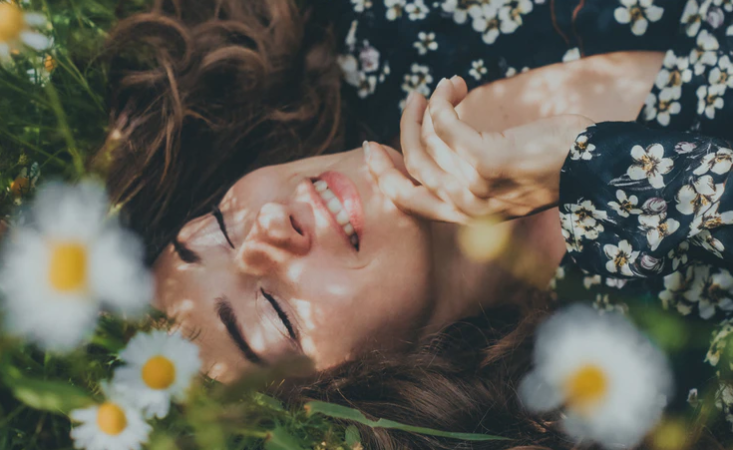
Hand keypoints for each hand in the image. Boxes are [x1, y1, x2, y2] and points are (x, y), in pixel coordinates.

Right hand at [366, 76, 593, 222]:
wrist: (594, 165)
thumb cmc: (551, 165)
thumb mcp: (502, 178)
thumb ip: (468, 172)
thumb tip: (434, 141)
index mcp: (466, 216)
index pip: (409, 200)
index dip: (384, 175)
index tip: (372, 148)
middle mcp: (465, 208)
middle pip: (412, 165)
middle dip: (403, 129)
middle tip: (413, 100)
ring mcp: (475, 187)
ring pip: (427, 142)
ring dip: (429, 107)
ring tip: (447, 87)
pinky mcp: (486, 161)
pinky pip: (445, 125)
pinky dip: (443, 101)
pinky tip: (455, 86)